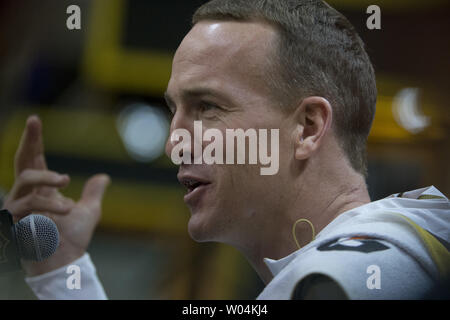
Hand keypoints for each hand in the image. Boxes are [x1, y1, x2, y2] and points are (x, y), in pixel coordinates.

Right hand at [2, 115, 110, 275]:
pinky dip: (50, 204)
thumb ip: (93, 193)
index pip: (35, 159)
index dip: (34, 140)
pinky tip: (66, 210)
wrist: (66, 263)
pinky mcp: (16, 220)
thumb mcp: (88, 212)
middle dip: (28, 140)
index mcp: (42, 189)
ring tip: (66, 181)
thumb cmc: (71, 239)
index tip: (35, 119)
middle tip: (33, 120)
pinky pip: (30, 203)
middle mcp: (27, 193)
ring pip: (25, 178)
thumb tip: (103, 176)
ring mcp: (19, 206)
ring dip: (48, 177)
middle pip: (23, 160)